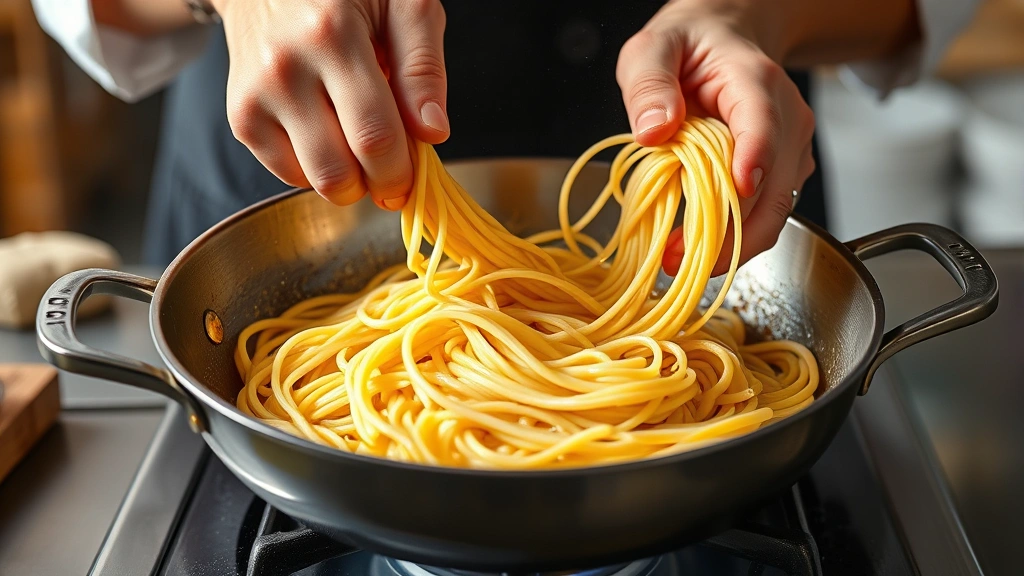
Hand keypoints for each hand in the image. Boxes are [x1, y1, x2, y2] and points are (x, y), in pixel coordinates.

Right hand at [211, 0, 449, 209]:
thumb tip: (433, 131)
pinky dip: (318, 168)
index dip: (403, 171)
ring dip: (349, 179)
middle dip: (376, 183)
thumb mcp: (403, 4)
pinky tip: (330, 133)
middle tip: (393, 162)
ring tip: (360, 140)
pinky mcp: (240, 116)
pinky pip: (289, 173)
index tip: (416, 173)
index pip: (375, 136)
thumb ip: (423, 67)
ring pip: (314, 181)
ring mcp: (255, 96)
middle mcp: (285, 68)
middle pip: (339, 172)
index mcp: (332, 36)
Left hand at [616, 0, 815, 275]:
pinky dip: (734, 237)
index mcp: (754, 82)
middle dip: (730, 232)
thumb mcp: (653, 49)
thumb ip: (649, 84)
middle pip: (774, 187)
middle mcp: (785, 118)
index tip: (738, 189)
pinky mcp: (784, 173)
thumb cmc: (691, 44)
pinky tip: (695, 243)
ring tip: (678, 257)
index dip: (754, 160)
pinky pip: (766, 214)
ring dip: (731, 244)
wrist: (725, 38)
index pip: (763, 124)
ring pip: (775, 211)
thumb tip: (654, 130)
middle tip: (677, 257)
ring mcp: (790, 149)